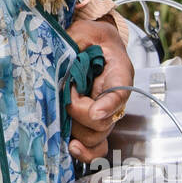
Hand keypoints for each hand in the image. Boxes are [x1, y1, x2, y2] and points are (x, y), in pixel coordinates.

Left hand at [64, 16, 133, 162]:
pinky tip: (71, 147)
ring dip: (77, 131)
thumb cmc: (93, 38)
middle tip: (66, 94)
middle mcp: (114, 98)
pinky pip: (95, 147)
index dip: (108, 105)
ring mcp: (104, 113)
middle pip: (104, 121)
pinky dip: (85, 152)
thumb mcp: (86, 31)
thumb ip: (76, 39)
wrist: (94, 45)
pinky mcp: (91, 123)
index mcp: (119, 74)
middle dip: (80, 112)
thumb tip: (61, 54)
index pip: (120, 93)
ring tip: (63, 115)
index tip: (96, 111)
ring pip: (97, 136)